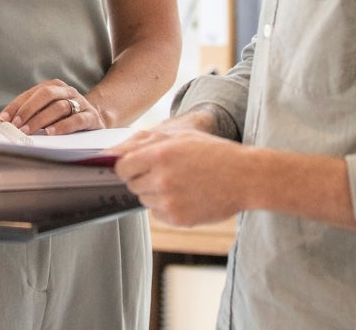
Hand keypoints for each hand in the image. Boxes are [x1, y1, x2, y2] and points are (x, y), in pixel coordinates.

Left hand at [0, 79, 104, 135]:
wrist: (96, 118)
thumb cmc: (66, 116)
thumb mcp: (47, 111)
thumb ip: (27, 114)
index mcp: (54, 86)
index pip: (30, 93)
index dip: (15, 106)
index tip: (3, 119)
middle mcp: (67, 91)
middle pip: (45, 94)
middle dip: (28, 110)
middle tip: (16, 124)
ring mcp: (81, 102)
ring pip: (59, 107)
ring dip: (41, 119)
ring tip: (29, 130)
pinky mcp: (91, 117)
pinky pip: (77, 119)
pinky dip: (63, 126)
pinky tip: (51, 133)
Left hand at [110, 127, 247, 225]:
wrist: (244, 177)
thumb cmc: (212, 152)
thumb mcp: (179, 135)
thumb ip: (142, 141)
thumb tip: (112, 152)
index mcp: (158, 155)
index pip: (121, 167)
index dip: (127, 166)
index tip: (135, 165)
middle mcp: (161, 180)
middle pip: (131, 184)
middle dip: (142, 177)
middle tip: (164, 172)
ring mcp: (169, 202)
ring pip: (144, 199)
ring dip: (154, 192)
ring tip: (179, 183)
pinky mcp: (179, 219)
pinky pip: (157, 214)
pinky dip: (165, 207)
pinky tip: (185, 195)